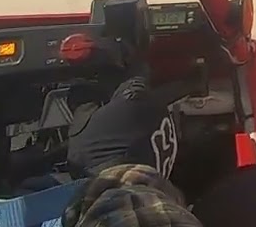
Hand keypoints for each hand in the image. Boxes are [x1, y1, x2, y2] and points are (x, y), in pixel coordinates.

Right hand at [65, 76, 180, 179]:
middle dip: (134, 102)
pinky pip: (158, 135)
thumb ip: (87, 107)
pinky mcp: (173, 146)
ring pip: (153, 116)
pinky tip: (135, 148)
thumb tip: (88, 101)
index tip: (116, 83)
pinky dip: (148, 138)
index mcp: (135, 92)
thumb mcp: (81, 126)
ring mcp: (168, 124)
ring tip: (125, 134)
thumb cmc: (100, 149)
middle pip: (145, 96)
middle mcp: (156, 103)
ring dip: (142, 121)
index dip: (126, 77)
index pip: (135, 72)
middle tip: (116, 112)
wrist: (125, 183)